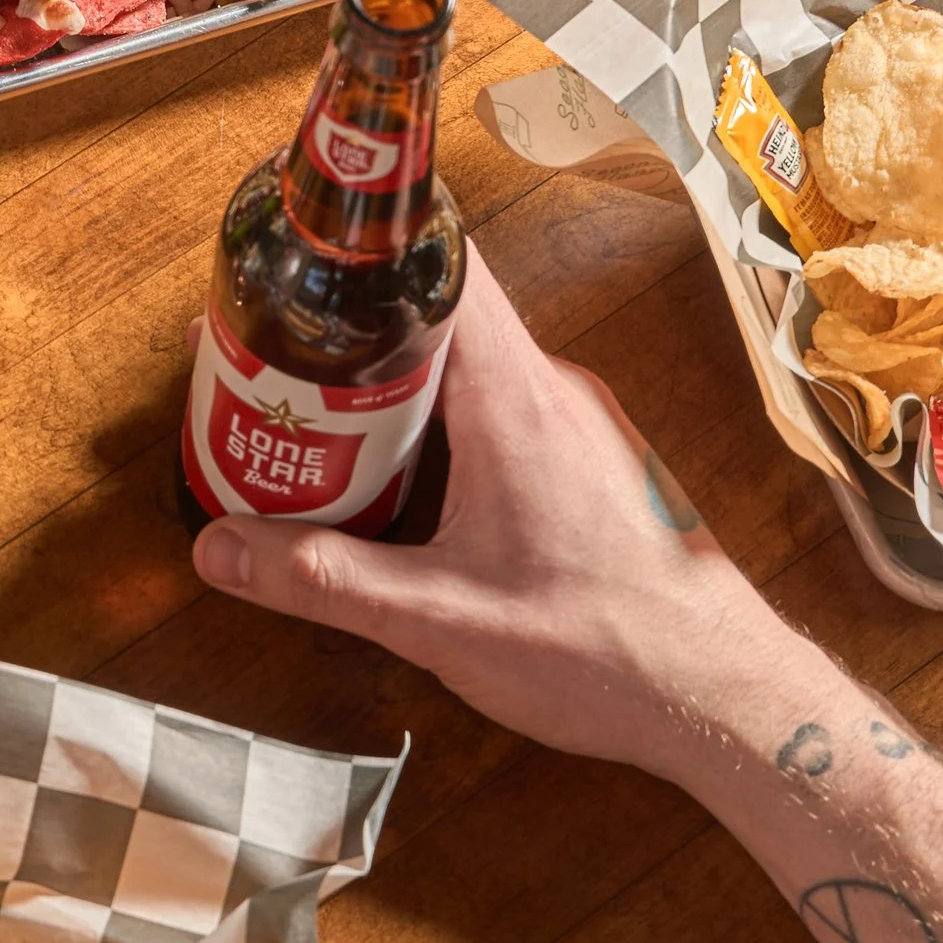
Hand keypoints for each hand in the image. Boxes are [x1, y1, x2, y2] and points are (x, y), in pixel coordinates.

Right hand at [190, 256, 796, 779]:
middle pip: (442, 314)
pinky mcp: (593, 462)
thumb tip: (218, 550)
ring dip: (396, 383)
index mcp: (515, 396)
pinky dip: (441, 425)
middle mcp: (553, 388)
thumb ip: (322, 580)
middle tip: (274, 354)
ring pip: (471, 368)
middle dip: (354, 330)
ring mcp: (580, 423)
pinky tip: (403, 482)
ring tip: (318, 419)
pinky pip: (502, 411)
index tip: (304, 250)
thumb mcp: (437, 621)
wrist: (723, 699)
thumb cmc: (602, 648)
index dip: (373, 242)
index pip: (448, 262)